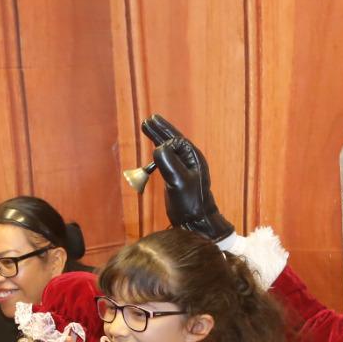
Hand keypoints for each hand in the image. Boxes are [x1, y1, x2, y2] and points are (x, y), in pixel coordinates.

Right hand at [141, 114, 234, 240]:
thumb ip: (168, 162)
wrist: (196, 222)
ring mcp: (184, 168)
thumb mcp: (178, 180)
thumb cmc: (190, 202)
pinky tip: (153, 150)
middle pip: (172, 140)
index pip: (176, 140)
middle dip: (160, 130)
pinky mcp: (177, 177)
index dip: (164, 135)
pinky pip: (167, 159)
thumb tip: (158, 148)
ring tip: (147, 127)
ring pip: (169, 149)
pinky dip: (158, 153)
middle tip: (148, 119)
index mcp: (193, 157)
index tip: (153, 136)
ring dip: (158, 138)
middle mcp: (189, 160)